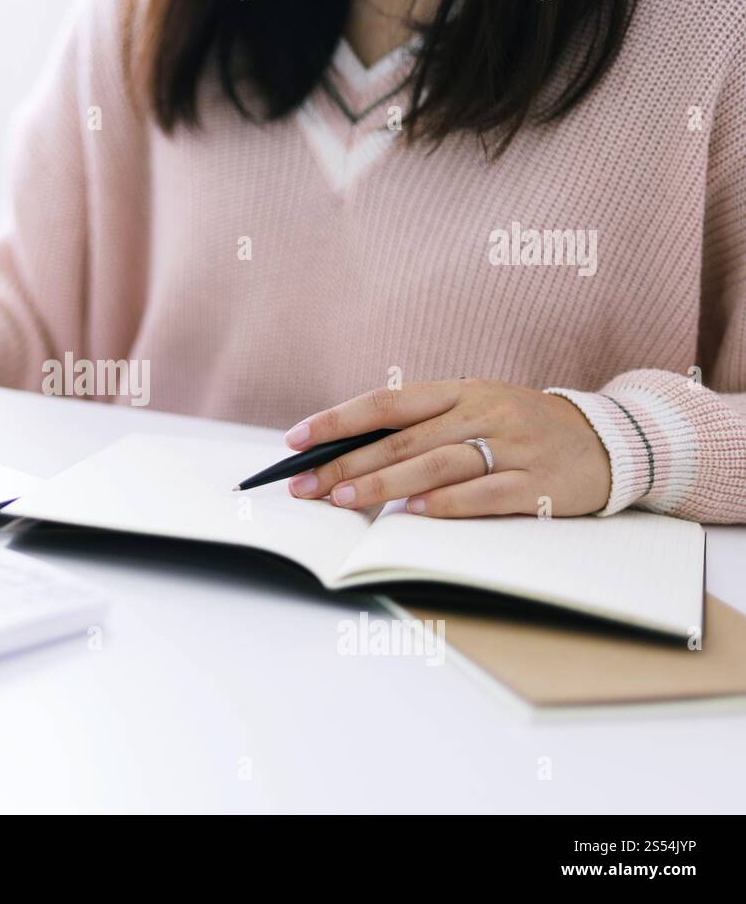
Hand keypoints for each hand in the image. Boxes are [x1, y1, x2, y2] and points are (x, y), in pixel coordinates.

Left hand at [283, 379, 610, 517]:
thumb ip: (422, 429)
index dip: (338, 420)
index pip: (386, 403)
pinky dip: (448, 503)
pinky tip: (415, 513)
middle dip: (346, 463)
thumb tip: (350, 454)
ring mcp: (512, 445)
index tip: (295, 441)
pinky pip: (486, 493)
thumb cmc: (521, 428)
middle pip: (402, 438)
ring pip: (437, 463)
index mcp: (460, 391)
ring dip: (385, 482)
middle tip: (305, 485)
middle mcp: (482, 412)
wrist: (608, 440)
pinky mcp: (538, 482)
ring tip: (343, 501)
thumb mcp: (474, 411)